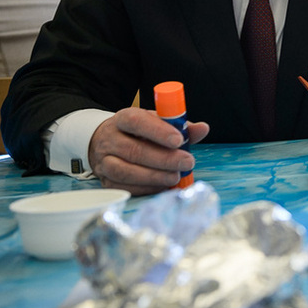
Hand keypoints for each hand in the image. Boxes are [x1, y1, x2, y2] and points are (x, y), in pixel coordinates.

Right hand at [88, 107, 209, 195]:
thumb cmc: (139, 132)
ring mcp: (104, 161)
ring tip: (176, 177)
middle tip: (187, 163)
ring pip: (125, 171)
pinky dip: (145, 188)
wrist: (107, 142)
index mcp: (124, 118)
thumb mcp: (157, 122)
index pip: (137, 122)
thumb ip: (180, 126)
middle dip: (164, 159)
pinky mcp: (105, 181)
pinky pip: (124, 187)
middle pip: (134, 150)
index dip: (158, 131)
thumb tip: (203, 128)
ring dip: (154, 176)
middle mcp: (110, 139)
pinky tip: (162, 186)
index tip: (179, 140)